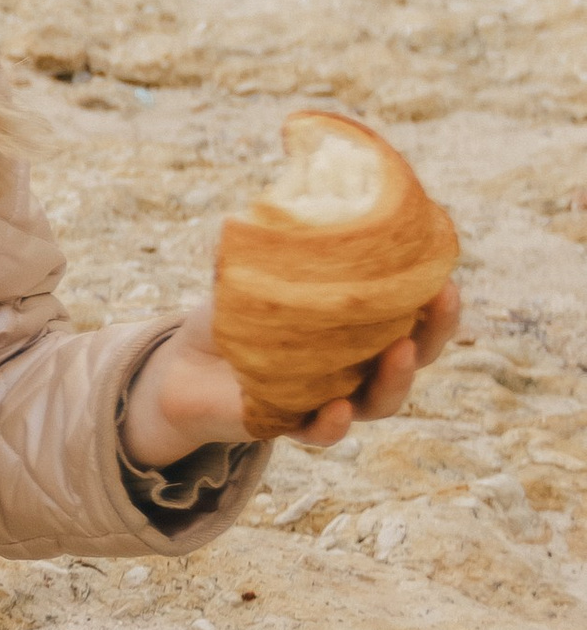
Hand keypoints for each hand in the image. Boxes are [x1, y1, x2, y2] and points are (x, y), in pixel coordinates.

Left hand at [120, 278, 462, 466]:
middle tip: (442, 300)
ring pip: (379, 401)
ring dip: (396, 379)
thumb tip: (280, 196)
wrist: (182, 369)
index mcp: (360, 329)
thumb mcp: (255, 272)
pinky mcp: (292, 424)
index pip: (413, 316)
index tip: (447, 274)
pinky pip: (321, 432)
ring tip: (398, 352)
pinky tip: (335, 409)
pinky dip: (332, 424)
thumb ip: (274, 244)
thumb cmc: (233, 314)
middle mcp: (356, 366)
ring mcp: (329, 398)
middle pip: (414, 356)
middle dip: (435, 331)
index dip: (438, 302)